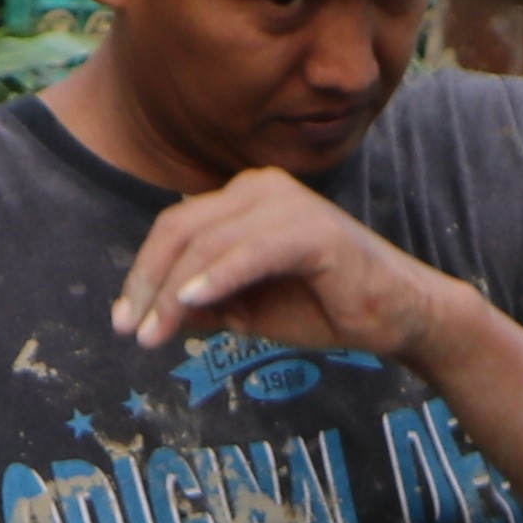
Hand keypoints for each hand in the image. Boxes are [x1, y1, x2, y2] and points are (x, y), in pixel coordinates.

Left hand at [111, 167, 461, 362]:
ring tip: (155, 334)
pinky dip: (217, 277)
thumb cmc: (326, 308)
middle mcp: (261, 189)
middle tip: (131, 332)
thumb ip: (203, 304)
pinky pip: (250, 252)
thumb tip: (154, 315)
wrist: (397, 316)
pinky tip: (190, 304)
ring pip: (208, 244)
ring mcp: (288, 204)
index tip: (125, 323)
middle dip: (149, 284)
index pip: (176, 228)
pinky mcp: (313, 230)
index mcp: (244, 199)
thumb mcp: (248, 309)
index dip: (144, 274)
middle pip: (182, 230)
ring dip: (174, 292)